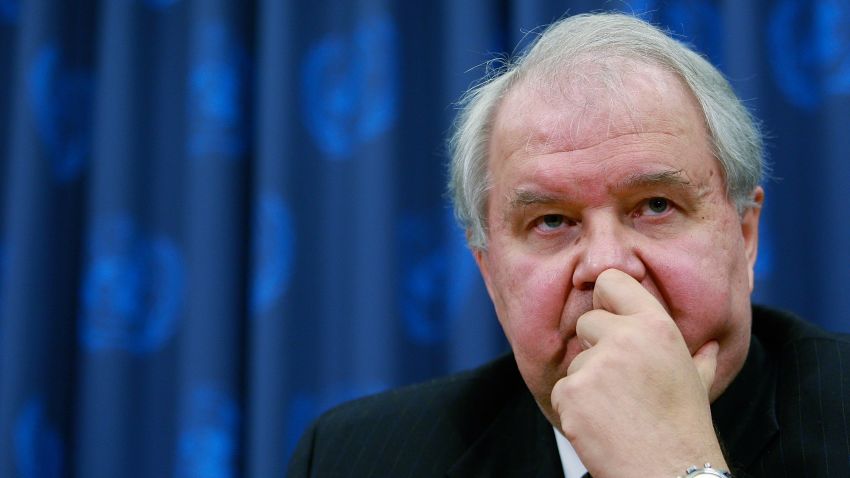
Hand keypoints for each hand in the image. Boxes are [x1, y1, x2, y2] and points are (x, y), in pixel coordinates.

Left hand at [551, 268, 725, 476]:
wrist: (668, 472)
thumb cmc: (683, 429)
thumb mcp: (696, 383)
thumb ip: (697, 358)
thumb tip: (709, 347)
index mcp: (656, 326)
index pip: (612, 281)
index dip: (606, 299)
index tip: (608, 315)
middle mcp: (625, 337)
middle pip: (587, 322)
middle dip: (595, 349)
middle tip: (619, 382)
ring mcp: (595, 364)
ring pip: (575, 362)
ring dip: (586, 385)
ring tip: (616, 411)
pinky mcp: (571, 391)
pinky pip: (562, 391)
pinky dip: (574, 410)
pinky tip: (601, 425)